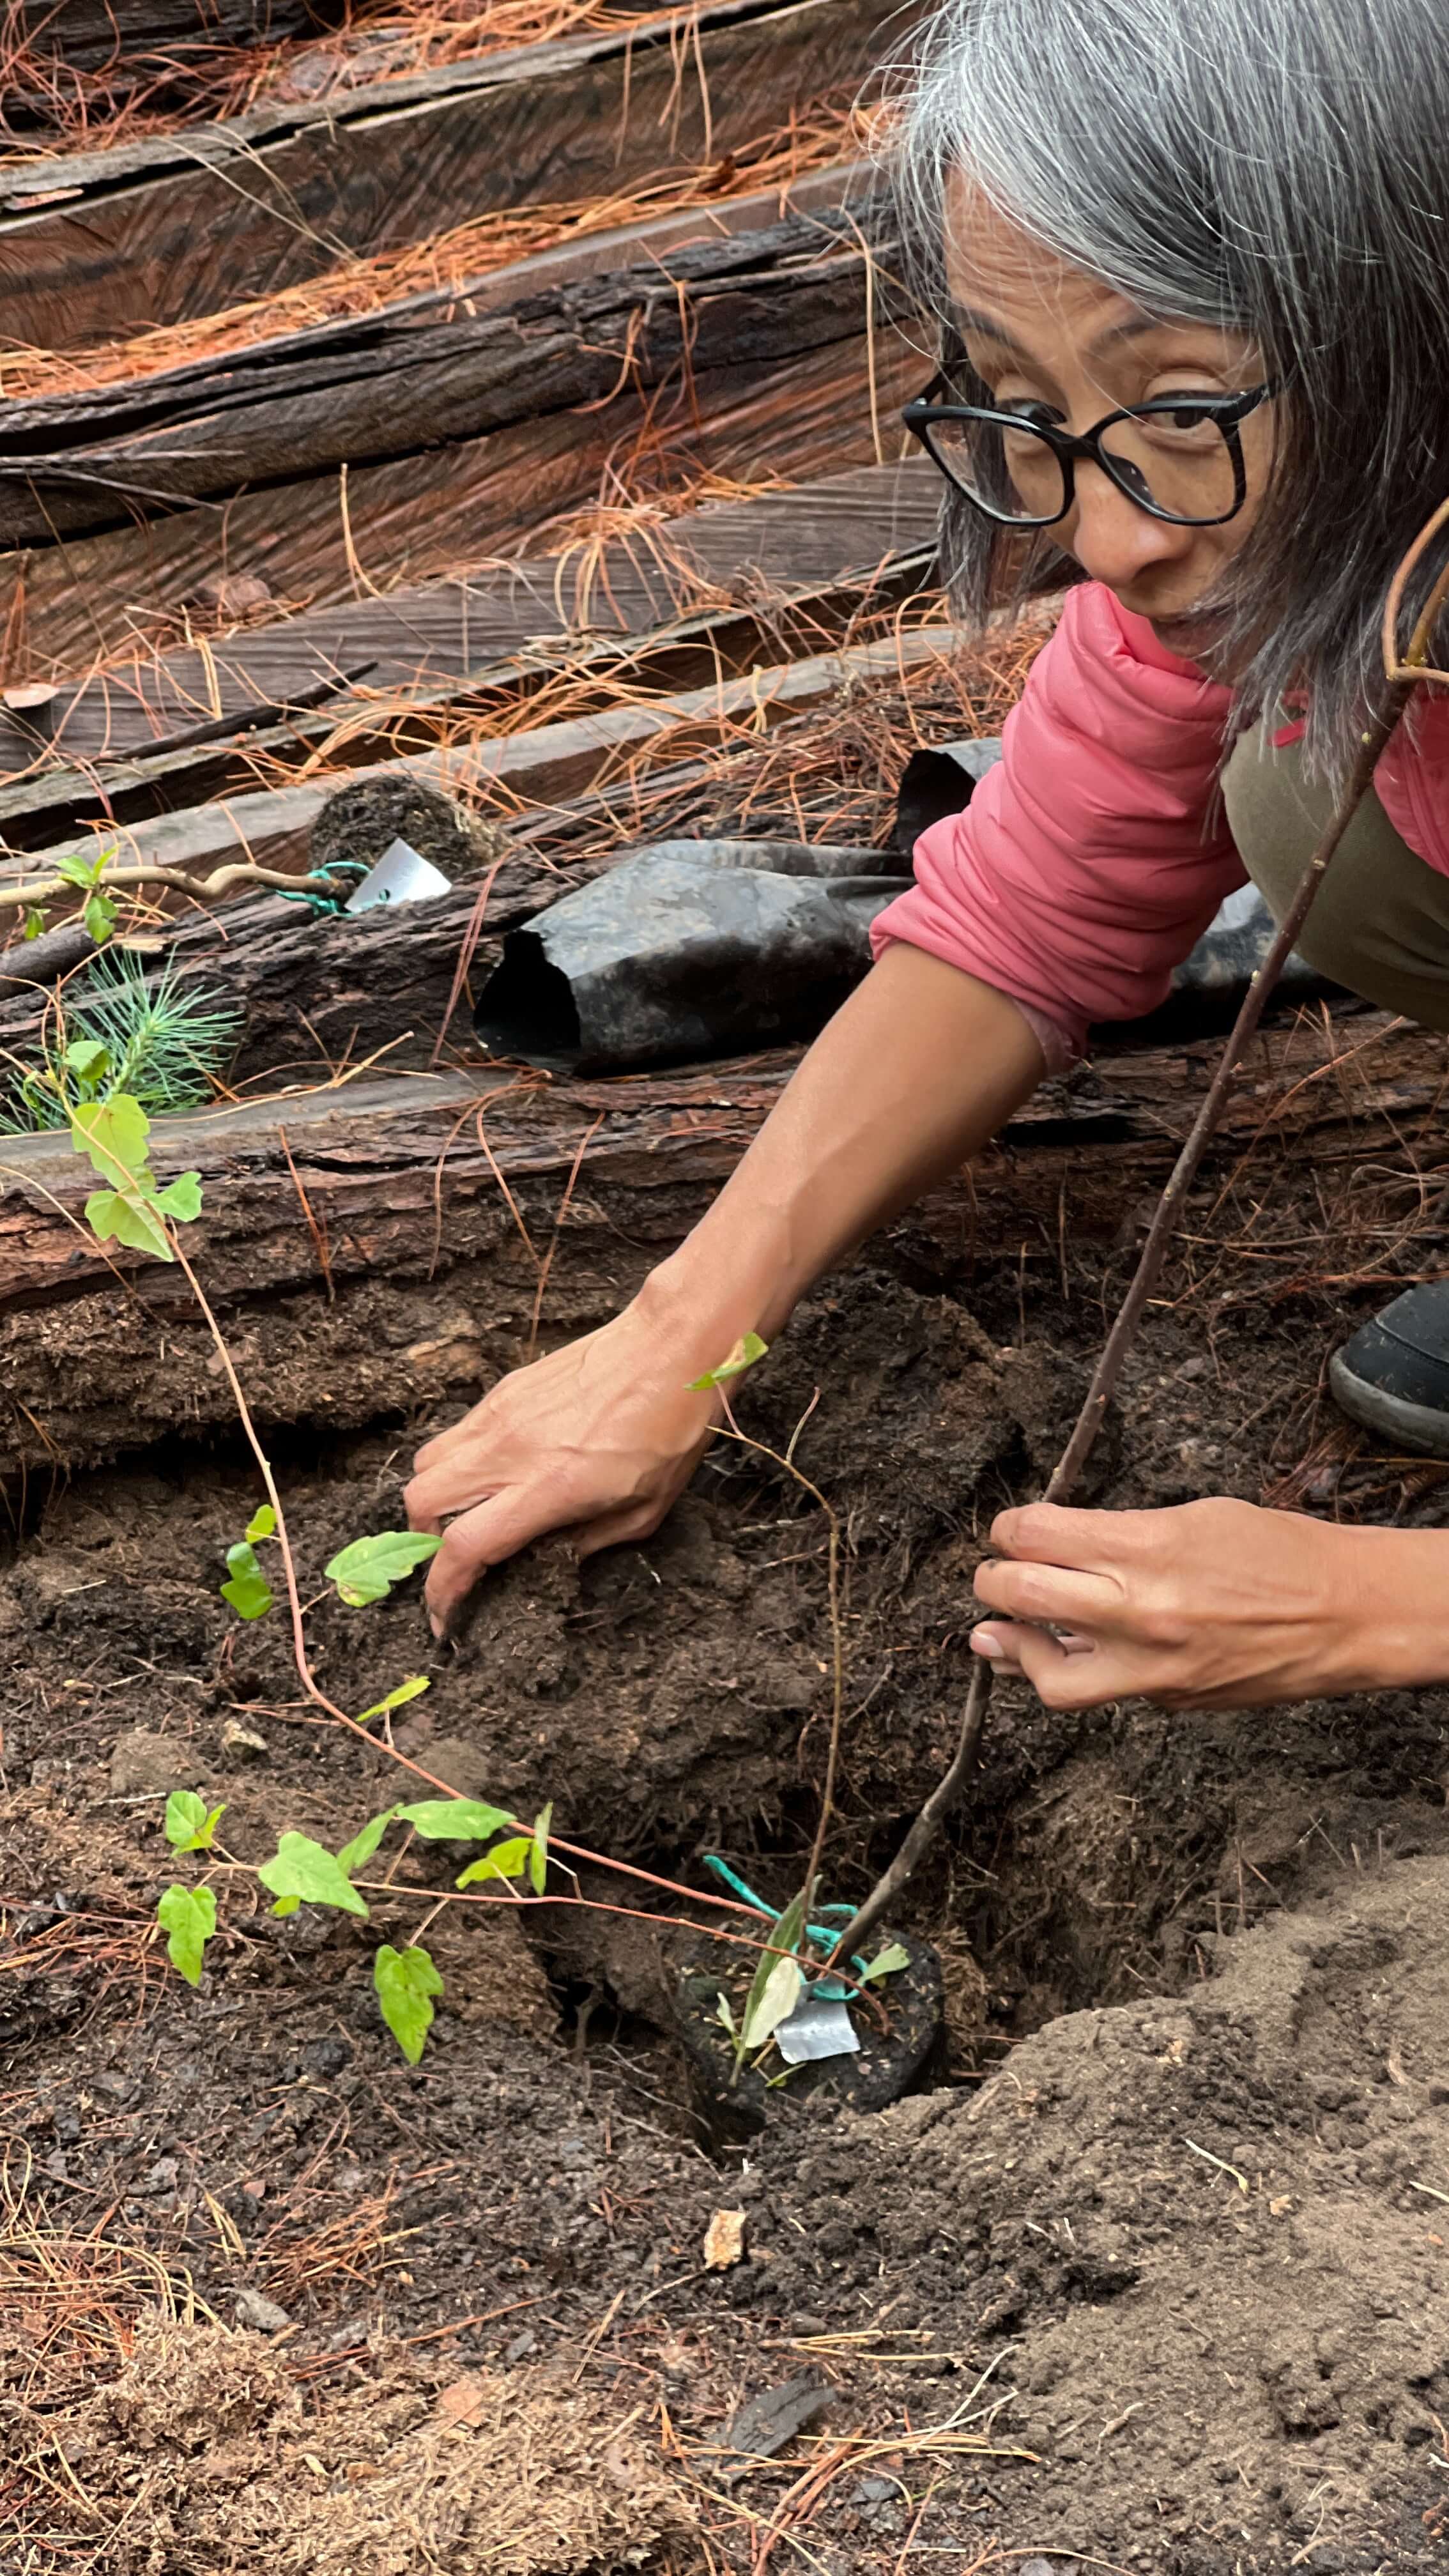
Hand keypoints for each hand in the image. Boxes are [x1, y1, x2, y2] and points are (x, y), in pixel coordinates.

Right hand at [405, 1301, 721, 1635]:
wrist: (672, 1349)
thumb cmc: (670, 1431)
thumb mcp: (644, 1511)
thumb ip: (587, 1543)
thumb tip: (548, 1559)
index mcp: (547, 1488)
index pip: (464, 1547)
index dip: (443, 1591)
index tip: (445, 1618)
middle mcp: (510, 1452)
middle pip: (422, 1502)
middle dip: (426, 1542)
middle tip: (455, 1557)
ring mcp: (500, 1415)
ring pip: (427, 1463)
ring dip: (435, 1499)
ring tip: (469, 1512)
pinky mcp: (504, 1391)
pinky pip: (456, 1433)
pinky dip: (457, 1462)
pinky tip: (494, 1471)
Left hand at [969, 1495, 1446, 1710]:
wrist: (1348, 1615)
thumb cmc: (1279, 1552)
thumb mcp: (1194, 1516)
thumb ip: (1120, 1533)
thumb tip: (1058, 1548)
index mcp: (1148, 1547)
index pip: (1035, 1535)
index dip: (1008, 1529)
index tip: (1008, 1531)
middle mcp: (1142, 1610)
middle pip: (1022, 1595)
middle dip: (991, 1581)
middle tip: (991, 1576)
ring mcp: (1155, 1667)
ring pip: (1048, 1675)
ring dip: (1012, 1649)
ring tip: (997, 1633)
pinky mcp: (1171, 1702)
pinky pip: (1105, 1691)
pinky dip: (1080, 1671)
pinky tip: (1071, 1653)